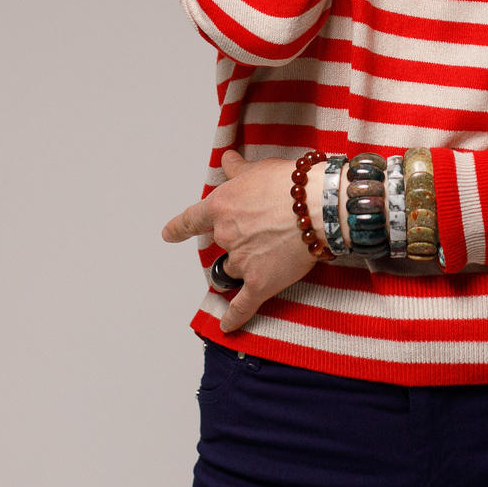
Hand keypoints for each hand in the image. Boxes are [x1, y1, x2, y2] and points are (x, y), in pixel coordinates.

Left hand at [161, 150, 324, 333]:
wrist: (318, 206)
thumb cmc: (291, 184)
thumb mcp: (260, 169)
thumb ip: (238, 170)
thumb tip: (226, 159)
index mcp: (220, 207)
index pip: (191, 220)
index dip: (178, 229)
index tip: (168, 234)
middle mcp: (226, 235)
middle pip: (223, 245)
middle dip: (238, 241)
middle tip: (262, 231)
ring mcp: (241, 261)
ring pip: (237, 268)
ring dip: (249, 264)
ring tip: (274, 252)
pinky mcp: (259, 283)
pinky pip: (242, 305)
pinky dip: (234, 318)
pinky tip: (228, 327)